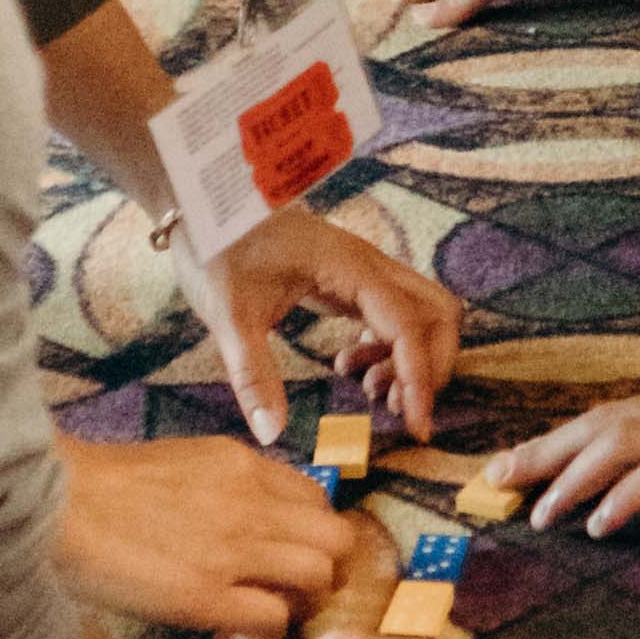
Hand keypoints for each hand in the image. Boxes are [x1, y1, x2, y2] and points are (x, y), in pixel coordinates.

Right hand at [49, 428, 345, 638]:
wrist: (57, 503)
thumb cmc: (105, 487)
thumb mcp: (184, 462)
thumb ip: (228, 485)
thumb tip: (253, 522)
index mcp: (241, 464)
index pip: (317, 500)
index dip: (310, 536)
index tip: (287, 559)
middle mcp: (250, 501)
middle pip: (337, 539)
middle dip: (325, 572)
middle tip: (291, 593)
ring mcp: (232, 548)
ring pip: (319, 578)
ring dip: (301, 604)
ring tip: (267, 615)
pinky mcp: (205, 595)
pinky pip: (274, 619)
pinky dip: (266, 634)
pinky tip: (239, 635)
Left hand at [187, 203, 461, 444]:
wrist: (201, 205)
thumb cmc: (216, 249)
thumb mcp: (227, 314)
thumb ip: (252, 374)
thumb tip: (272, 433)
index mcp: (349, 267)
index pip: (408, 326)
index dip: (419, 378)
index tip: (415, 428)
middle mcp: (368, 264)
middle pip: (437, 312)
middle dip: (431, 366)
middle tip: (398, 409)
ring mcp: (362, 269)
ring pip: (422, 311)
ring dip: (413, 357)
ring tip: (369, 390)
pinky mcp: (350, 277)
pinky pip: (396, 312)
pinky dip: (390, 346)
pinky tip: (349, 365)